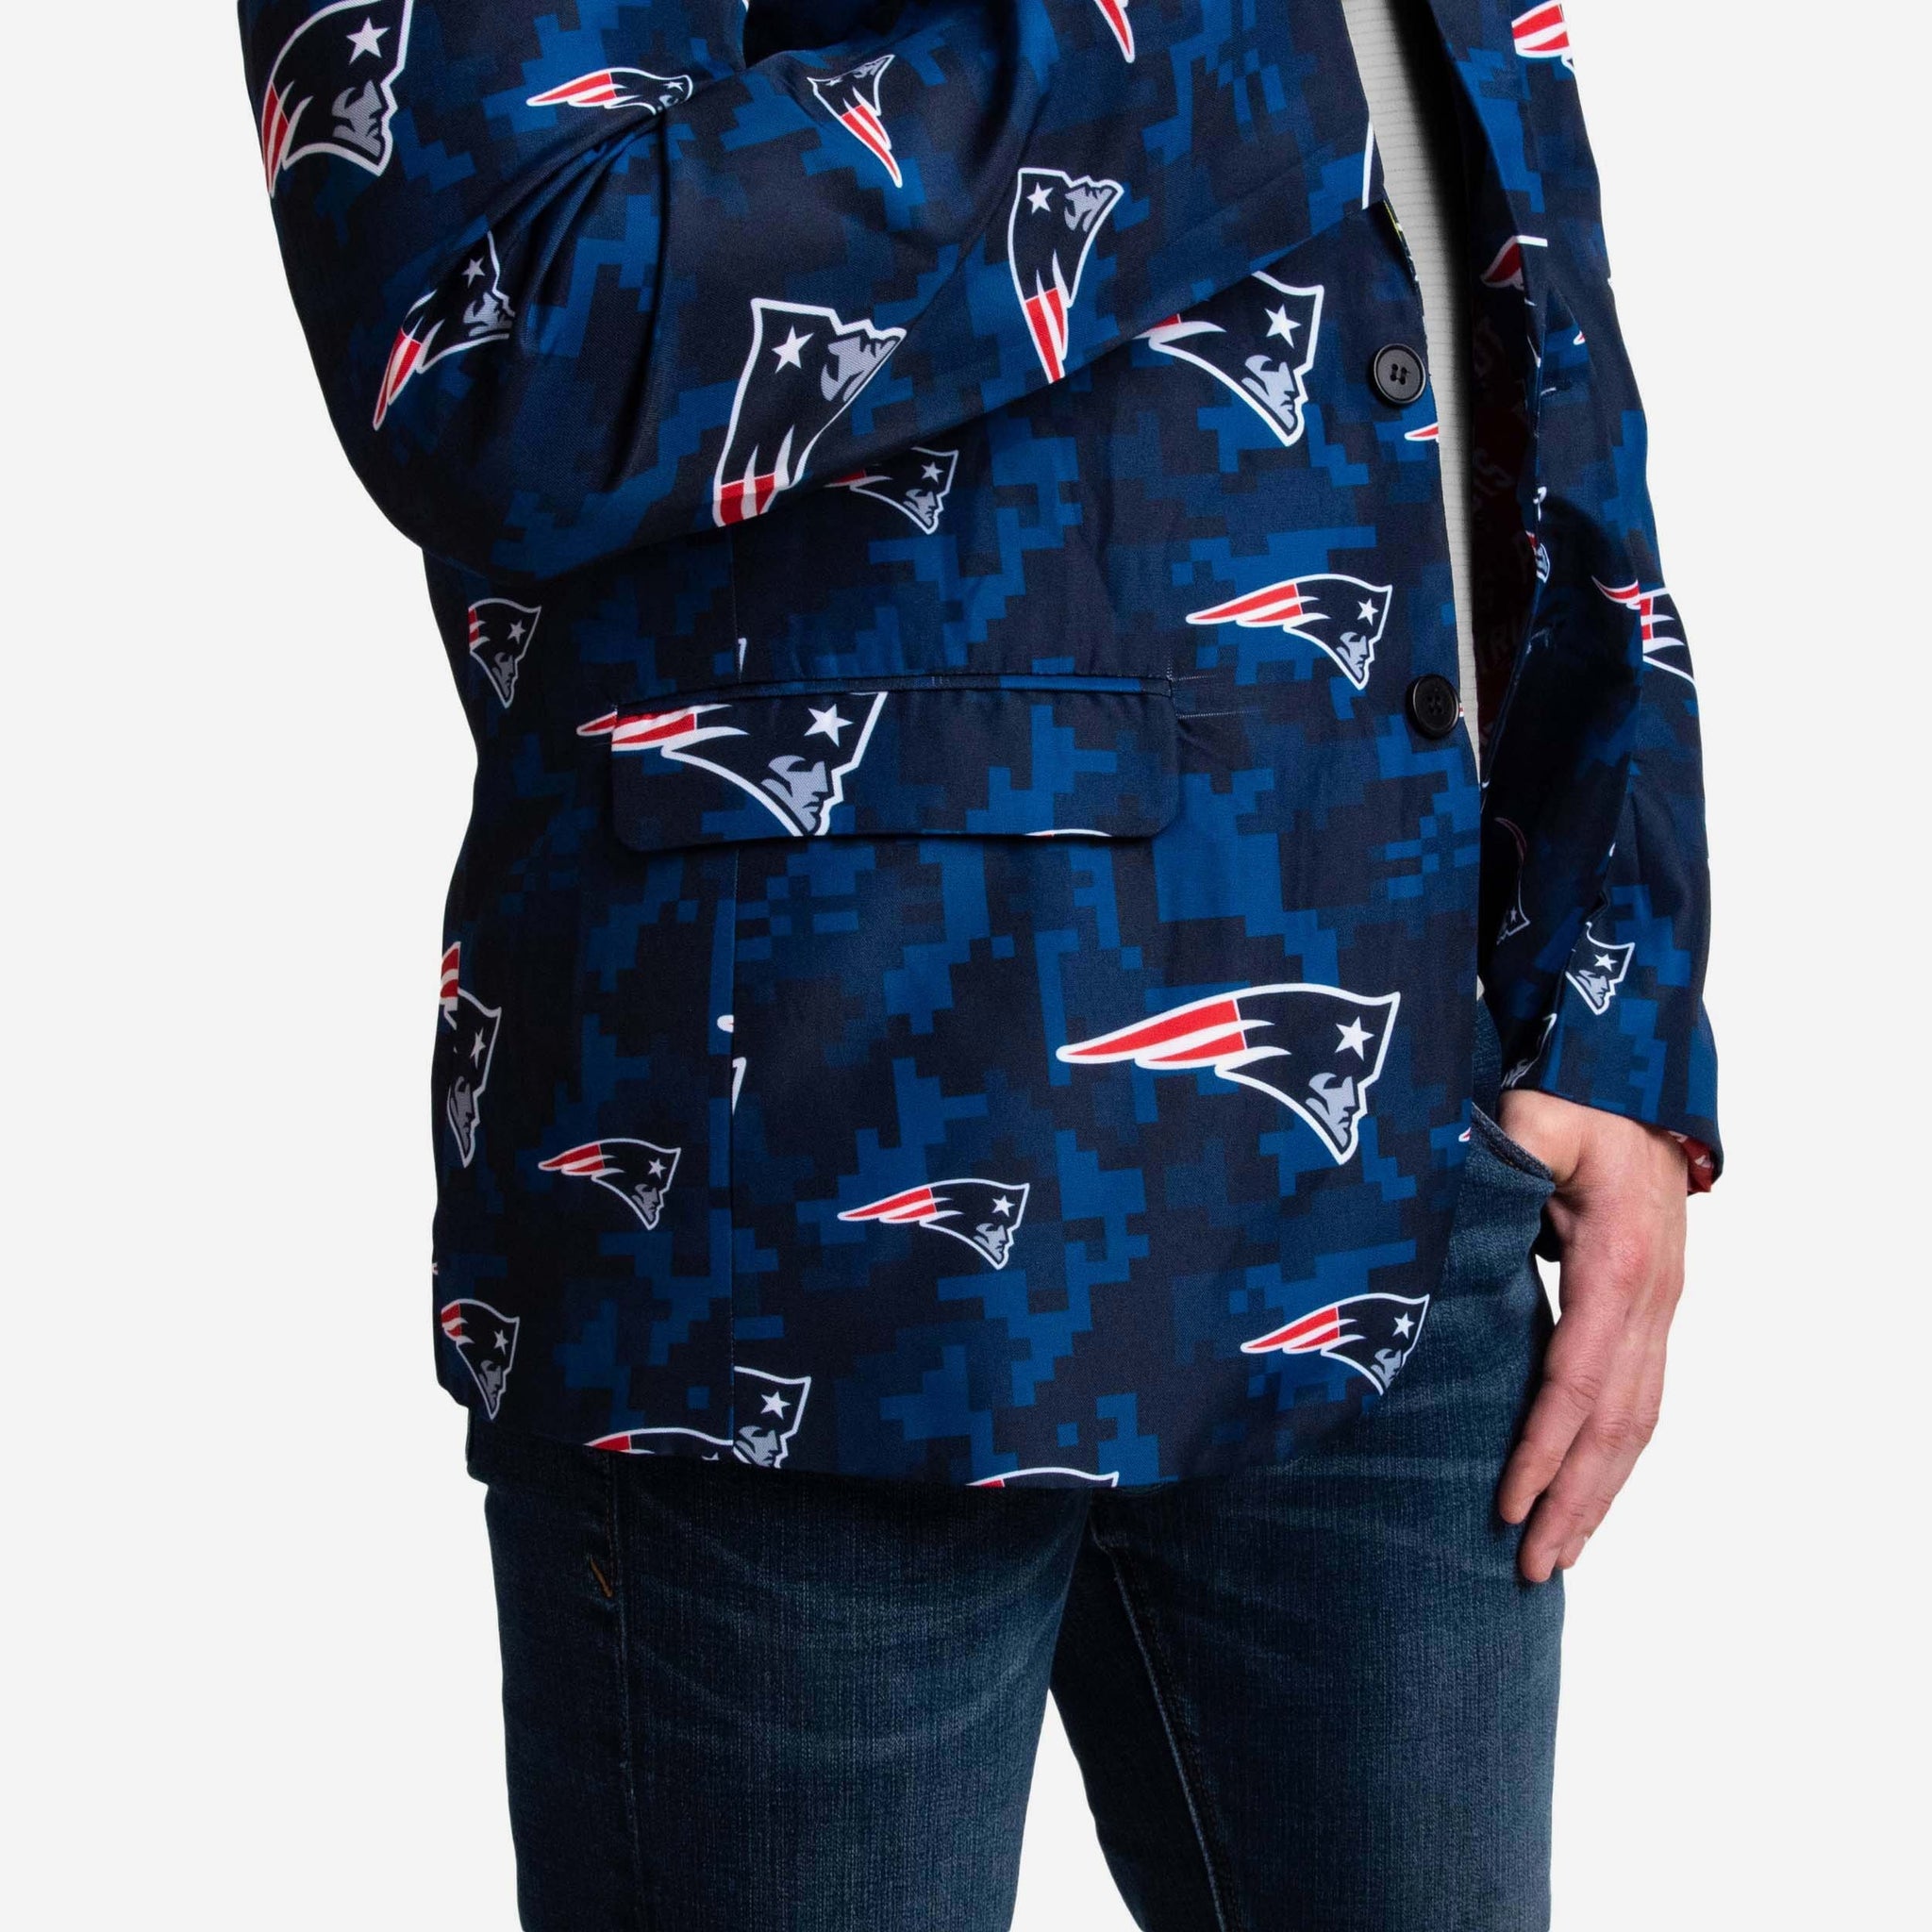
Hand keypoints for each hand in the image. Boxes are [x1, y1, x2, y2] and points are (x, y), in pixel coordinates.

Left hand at [1495, 1090, 1687, 1583]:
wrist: (1640, 1089)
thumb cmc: (1576, 1102)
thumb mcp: (1536, 1113)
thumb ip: (1507, 1145)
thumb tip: (1461, 1177)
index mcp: (1616, 1264)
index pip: (1579, 1377)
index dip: (1544, 1445)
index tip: (1508, 1502)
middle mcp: (1649, 1302)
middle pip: (1618, 1424)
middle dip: (1575, 1499)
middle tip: (1530, 1567)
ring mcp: (1658, 1314)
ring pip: (1639, 1425)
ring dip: (1600, 1495)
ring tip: (1555, 1557)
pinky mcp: (1649, 1318)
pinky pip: (1640, 1403)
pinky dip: (1614, 1461)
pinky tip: (1584, 1499)